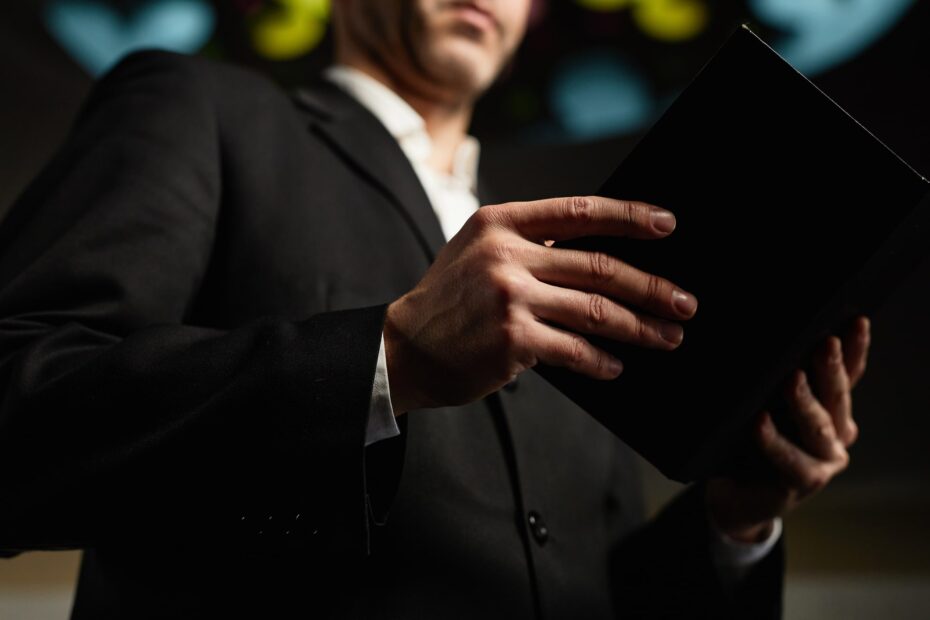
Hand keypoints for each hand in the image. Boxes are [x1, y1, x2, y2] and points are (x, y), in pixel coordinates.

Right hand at [383, 196, 698, 414]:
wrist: (402, 347)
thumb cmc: (448, 301)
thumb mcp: (477, 251)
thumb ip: (529, 245)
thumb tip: (600, 256)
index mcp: (501, 222)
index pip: (580, 212)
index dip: (630, 216)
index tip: (668, 225)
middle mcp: (507, 254)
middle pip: (600, 266)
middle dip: (652, 287)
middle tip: (684, 302)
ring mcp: (510, 297)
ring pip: (596, 310)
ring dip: (640, 327)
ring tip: (668, 338)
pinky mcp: (513, 340)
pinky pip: (575, 350)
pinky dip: (602, 361)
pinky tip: (616, 366)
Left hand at [705, 316, 870, 542]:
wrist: (735, 494)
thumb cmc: (748, 442)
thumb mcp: (764, 404)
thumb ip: (774, 381)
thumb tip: (767, 338)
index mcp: (832, 408)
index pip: (849, 373)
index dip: (854, 348)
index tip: (855, 320)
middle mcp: (837, 433)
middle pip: (836, 396)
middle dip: (831, 368)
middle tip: (824, 343)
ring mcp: (824, 461)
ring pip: (818, 427)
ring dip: (804, 401)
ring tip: (792, 378)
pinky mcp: (803, 483)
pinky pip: (790, 460)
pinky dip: (773, 441)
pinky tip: (759, 423)